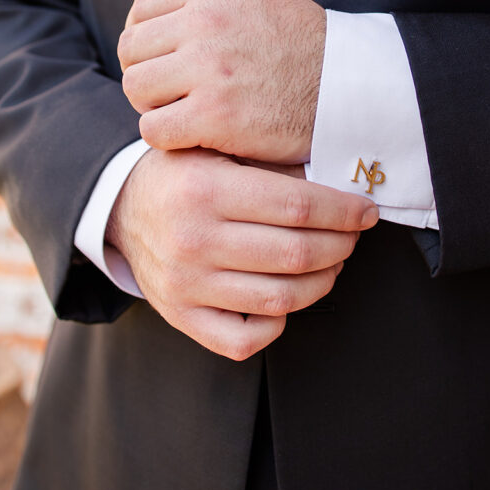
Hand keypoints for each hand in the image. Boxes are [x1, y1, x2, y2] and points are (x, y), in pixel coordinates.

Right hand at [106, 147, 377, 359]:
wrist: (123, 206)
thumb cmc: (184, 173)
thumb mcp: (219, 150)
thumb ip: (273, 166)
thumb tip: (340, 182)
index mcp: (205, 190)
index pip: (298, 207)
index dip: (344, 212)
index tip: (366, 211)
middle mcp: (193, 241)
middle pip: (296, 255)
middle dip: (341, 245)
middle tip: (352, 235)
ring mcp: (185, 285)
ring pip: (280, 300)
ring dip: (321, 282)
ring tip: (331, 262)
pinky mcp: (180, 316)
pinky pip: (243, 340)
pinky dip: (277, 323)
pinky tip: (288, 297)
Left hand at [118, 0, 325, 162]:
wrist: (352, 85)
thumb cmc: (305, 48)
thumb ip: (207, 3)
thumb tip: (155, 23)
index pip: (142, 9)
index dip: (144, 39)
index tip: (159, 61)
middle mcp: (205, 21)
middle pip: (132, 49)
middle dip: (146, 73)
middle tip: (170, 93)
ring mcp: (209, 68)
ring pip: (136, 88)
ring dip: (154, 105)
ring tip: (182, 113)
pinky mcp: (215, 114)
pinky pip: (154, 128)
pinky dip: (166, 136)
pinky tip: (191, 136)